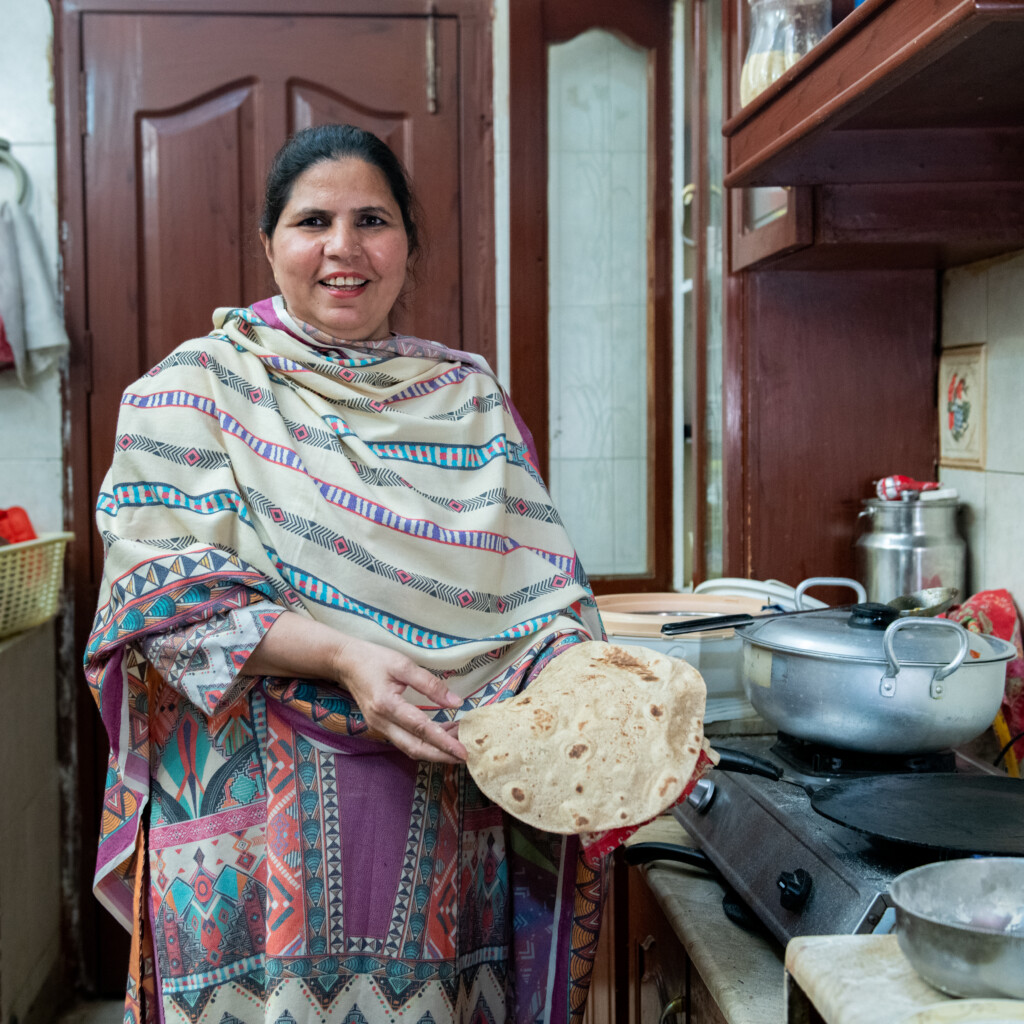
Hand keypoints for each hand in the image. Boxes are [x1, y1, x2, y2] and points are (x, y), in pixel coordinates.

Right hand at [332, 636, 467, 763]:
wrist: (345, 663)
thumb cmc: (374, 660)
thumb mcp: (403, 664)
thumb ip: (430, 684)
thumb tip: (456, 702)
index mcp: (387, 705)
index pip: (421, 728)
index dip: (443, 741)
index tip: (462, 750)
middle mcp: (381, 722)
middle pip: (414, 748)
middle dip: (441, 755)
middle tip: (465, 757)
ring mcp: (379, 727)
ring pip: (409, 748)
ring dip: (434, 751)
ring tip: (457, 745)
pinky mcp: (380, 727)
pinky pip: (405, 741)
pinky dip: (424, 744)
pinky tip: (440, 737)